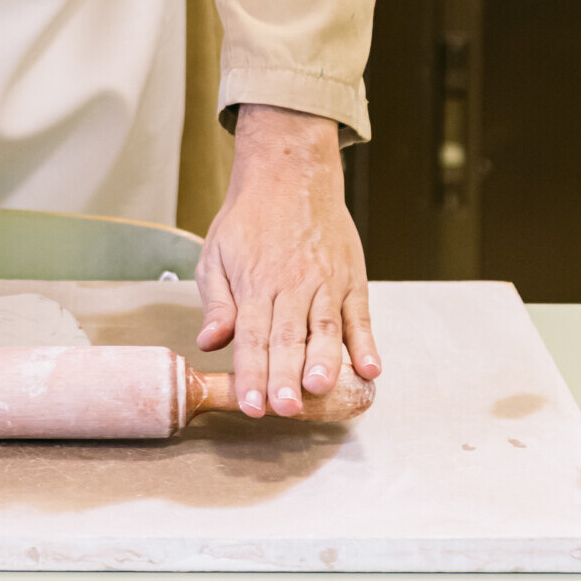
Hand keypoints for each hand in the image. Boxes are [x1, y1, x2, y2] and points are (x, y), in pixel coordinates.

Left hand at [194, 104, 380, 418]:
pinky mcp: (350, 278)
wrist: (289, 172)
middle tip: (286, 408)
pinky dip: (367, 342)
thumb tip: (210, 342)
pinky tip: (370, 368)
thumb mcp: (216, 253)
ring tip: (322, 388)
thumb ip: (216, 302)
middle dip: (286, 376)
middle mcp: (291, 285)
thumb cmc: (249, 218)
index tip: (251, 405)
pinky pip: (360, 314)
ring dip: (325, 361)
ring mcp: (324, 282)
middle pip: (288, 338)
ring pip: (325, 328)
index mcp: (255, 283)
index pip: (252, 336)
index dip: (252, 373)